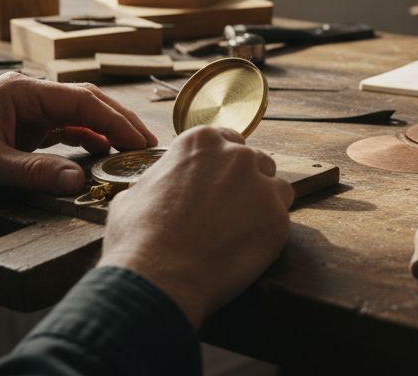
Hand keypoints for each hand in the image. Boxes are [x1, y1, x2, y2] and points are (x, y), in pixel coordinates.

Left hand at [0, 72, 156, 207]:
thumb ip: (32, 171)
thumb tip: (77, 179)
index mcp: (20, 92)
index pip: (80, 99)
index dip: (114, 119)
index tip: (138, 139)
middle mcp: (26, 98)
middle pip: (84, 104)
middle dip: (117, 123)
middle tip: (146, 146)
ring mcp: (24, 114)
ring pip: (76, 118)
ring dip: (104, 133)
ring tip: (130, 152)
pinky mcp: (20, 132)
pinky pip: (61, 133)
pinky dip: (83, 142)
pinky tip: (99, 155)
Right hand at [98, 126, 294, 327]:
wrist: (158, 277)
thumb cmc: (138, 237)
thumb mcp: (136, 192)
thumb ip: (162, 178)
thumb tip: (164, 186)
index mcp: (201, 141)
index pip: (226, 140)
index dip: (222, 164)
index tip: (217, 182)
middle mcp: (236, 155)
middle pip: (254, 161)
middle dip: (244, 182)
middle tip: (228, 210)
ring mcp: (261, 185)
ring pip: (275, 186)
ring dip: (262, 203)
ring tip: (239, 230)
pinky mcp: (277, 218)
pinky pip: (281, 218)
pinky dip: (268, 230)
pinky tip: (245, 248)